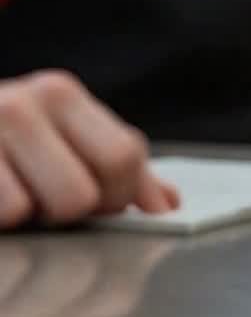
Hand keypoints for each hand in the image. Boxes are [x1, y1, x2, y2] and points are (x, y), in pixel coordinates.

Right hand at [0, 73, 180, 227]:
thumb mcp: (56, 135)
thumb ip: (112, 164)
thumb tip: (168, 203)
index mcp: (60, 94)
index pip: (125, 157)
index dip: (120, 197)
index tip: (100, 204)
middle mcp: (21, 105)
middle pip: (82, 196)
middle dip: (66, 215)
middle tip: (40, 202)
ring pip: (31, 212)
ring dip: (20, 222)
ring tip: (7, 197)